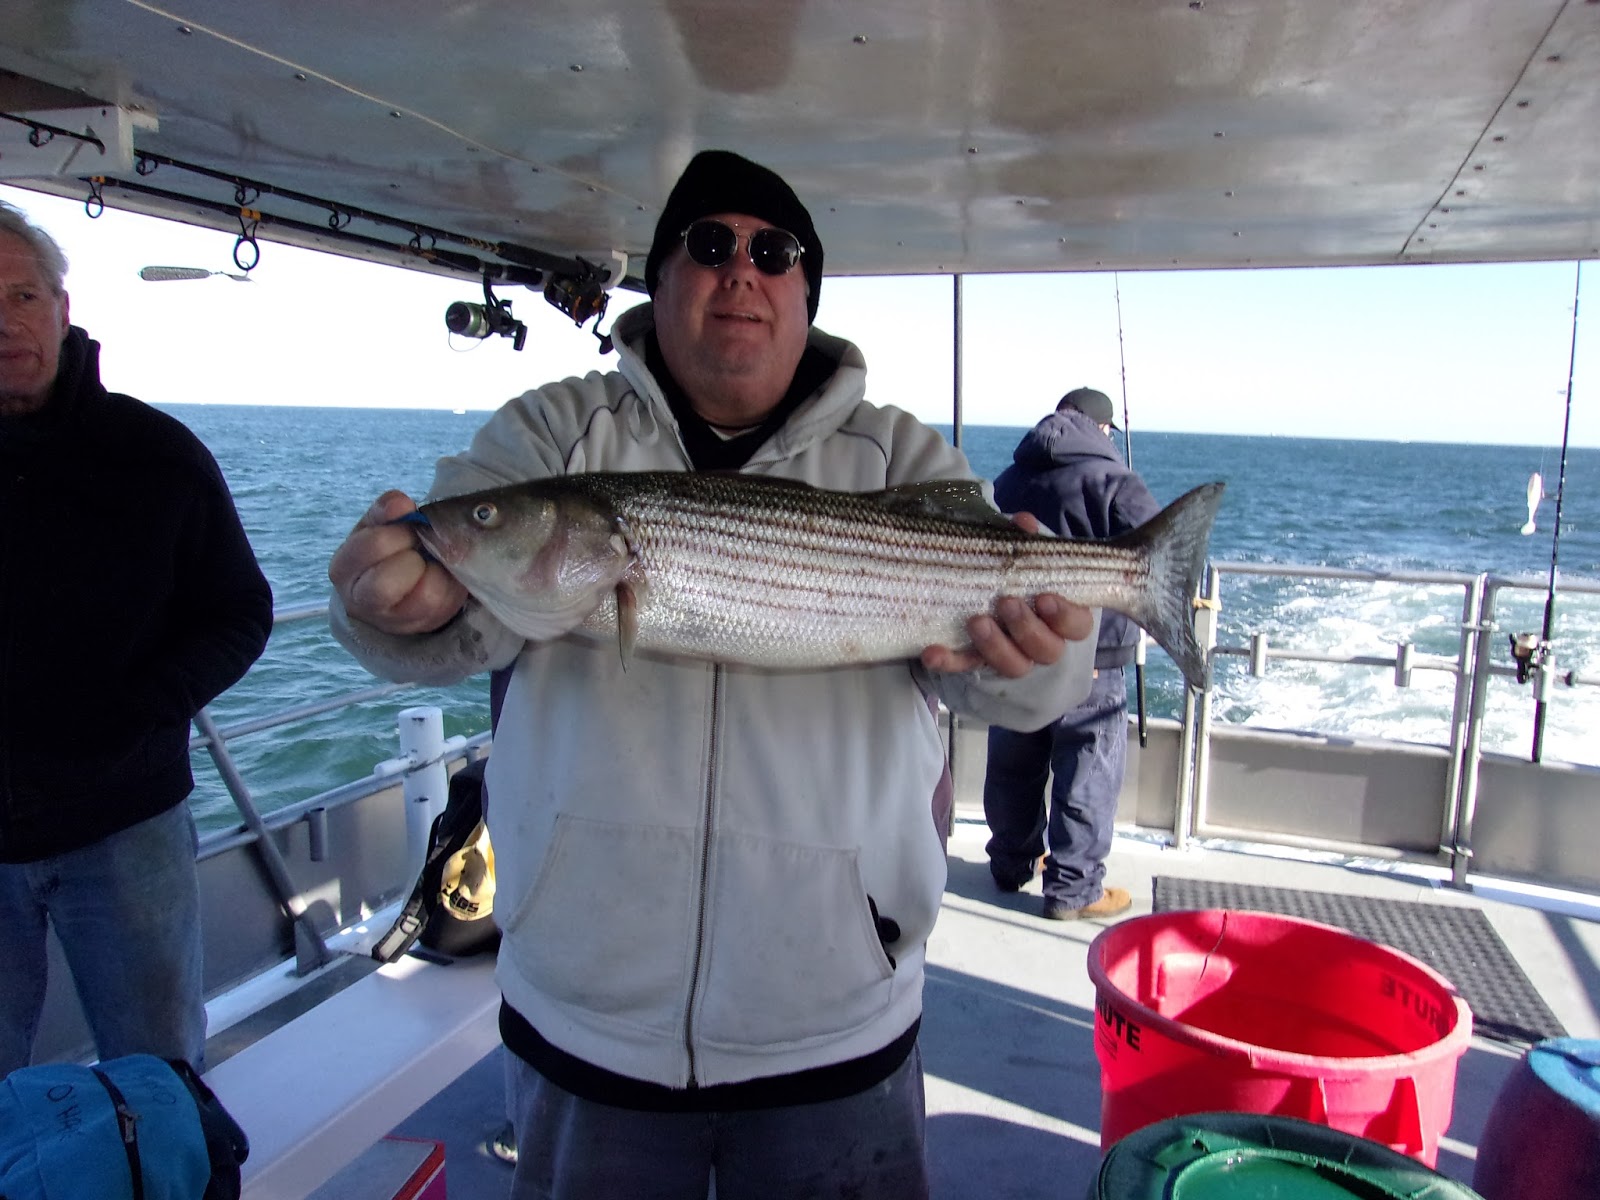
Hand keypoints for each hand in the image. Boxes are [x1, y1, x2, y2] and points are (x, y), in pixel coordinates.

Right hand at [328, 491, 468, 634]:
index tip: (408, 529)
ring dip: (437, 572)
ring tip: (432, 563)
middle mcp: (360, 600)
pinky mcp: (422, 627)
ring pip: (426, 597)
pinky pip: (448, 605)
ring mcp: (392, 621)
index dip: (400, 532)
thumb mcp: (377, 525)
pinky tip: (444, 576)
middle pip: (388, 582)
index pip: (374, 545)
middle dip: (413, 558)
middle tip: (419, 549)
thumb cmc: (384, 551)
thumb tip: (401, 504)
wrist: (393, 591)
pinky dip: (453, 585)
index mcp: (344, 567)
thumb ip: (386, 510)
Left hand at [919, 512, 1093, 676]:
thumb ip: (1024, 542)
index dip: (1064, 616)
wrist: (983, 593)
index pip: (1076, 625)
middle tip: (1007, 603)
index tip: (1045, 598)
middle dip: (1026, 628)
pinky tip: (932, 652)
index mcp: (1061, 618)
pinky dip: (948, 661)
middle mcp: (1041, 642)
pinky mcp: (977, 661)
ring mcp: (1010, 655)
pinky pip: (964, 666)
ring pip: (1013, 665)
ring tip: (976, 621)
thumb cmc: (1015, 575)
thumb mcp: (1021, 556)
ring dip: (994, 646)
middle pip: (1047, 649)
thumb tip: (1024, 522)